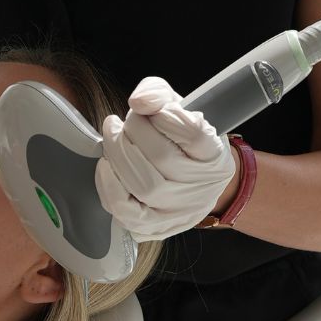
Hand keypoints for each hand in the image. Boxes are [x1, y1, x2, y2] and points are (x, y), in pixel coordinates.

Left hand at [94, 77, 238, 241]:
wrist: (188, 182)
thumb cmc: (178, 140)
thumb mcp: (175, 108)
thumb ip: (158, 93)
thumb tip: (139, 101)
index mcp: (214, 155)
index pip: (193, 133)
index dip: (165, 115)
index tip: (147, 106)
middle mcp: (202, 187)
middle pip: (163, 157)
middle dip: (134, 130)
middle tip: (123, 121)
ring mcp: (180, 211)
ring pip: (145, 185)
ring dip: (118, 153)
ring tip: (113, 136)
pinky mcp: (154, 227)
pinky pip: (127, 211)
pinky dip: (109, 185)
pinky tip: (106, 164)